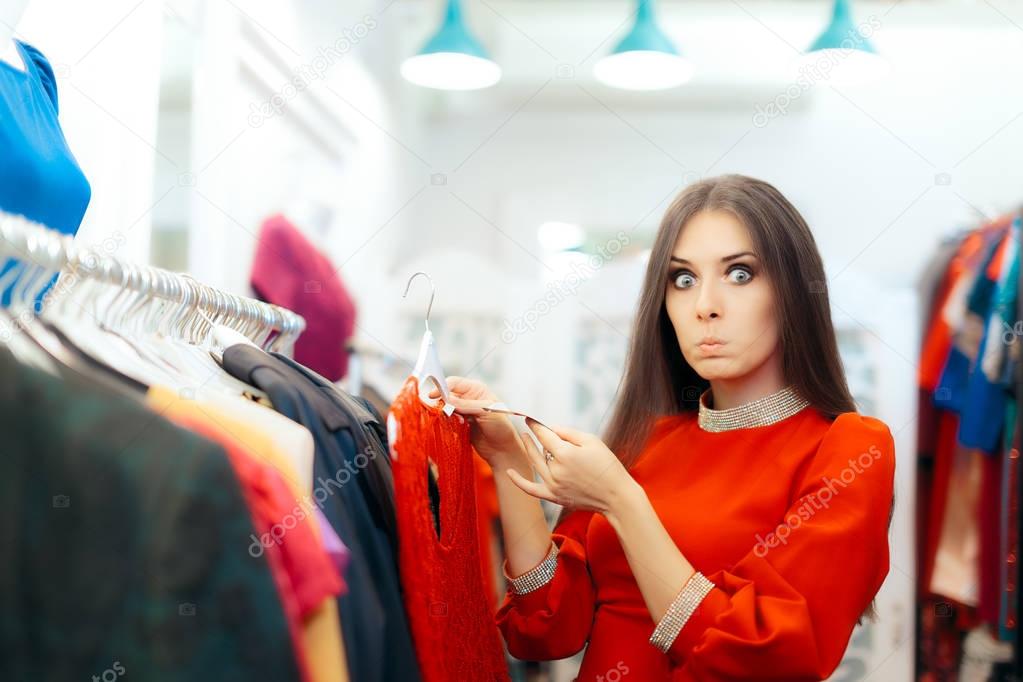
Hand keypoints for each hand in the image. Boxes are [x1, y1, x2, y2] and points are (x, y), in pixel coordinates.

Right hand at [427, 376, 524, 467]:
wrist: (503, 450)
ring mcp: (464, 412)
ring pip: (446, 409)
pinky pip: (447, 421)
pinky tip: (460, 430)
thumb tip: (447, 399)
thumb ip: (465, 405)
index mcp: (477, 389)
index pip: (454, 383)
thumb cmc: (501, 428)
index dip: (443, 387)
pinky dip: (449, 425)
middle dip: (445, 404)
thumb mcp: (485, 411)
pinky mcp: (460, 424)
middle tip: (450, 414)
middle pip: (447, 395)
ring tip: (462, 424)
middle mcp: (469, 398)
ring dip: (449, 417)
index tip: (433, 395)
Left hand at [506, 418, 636, 515]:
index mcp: (565, 454)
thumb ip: (568, 433)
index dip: (536, 425)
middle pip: (538, 449)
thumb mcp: (591, 441)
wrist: (616, 496)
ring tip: (525, 439)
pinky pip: (531, 489)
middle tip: (527, 426)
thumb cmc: (607, 466)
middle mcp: (556, 470)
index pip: (544, 435)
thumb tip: (551, 429)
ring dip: (529, 450)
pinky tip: (509, 472)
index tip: (530, 418)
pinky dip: (519, 481)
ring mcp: (553, 485)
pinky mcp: (554, 497)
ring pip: (536, 464)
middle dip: (532, 436)